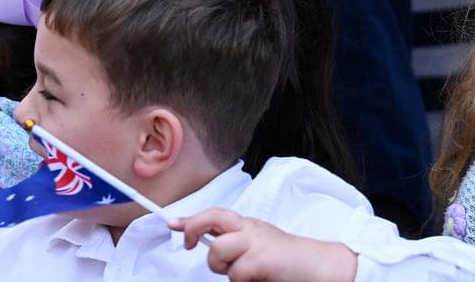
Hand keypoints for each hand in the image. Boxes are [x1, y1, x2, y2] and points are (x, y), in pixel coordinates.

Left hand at [170, 209, 357, 281]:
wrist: (320, 266)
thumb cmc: (287, 262)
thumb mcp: (257, 245)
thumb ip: (233, 242)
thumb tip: (206, 245)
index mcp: (247, 224)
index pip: (213, 215)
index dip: (189, 219)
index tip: (171, 223)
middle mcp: (249, 228)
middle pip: (209, 221)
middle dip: (194, 231)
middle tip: (189, 245)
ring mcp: (255, 242)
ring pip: (218, 251)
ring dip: (226, 268)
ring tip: (246, 273)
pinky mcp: (261, 259)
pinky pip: (236, 275)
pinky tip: (260, 279)